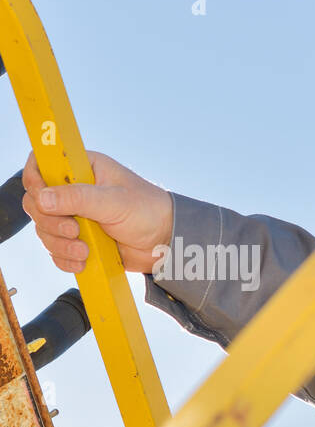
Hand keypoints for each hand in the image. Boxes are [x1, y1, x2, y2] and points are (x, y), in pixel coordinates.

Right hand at [21, 150, 172, 273]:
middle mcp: (73, 191)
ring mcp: (74, 217)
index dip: (35, 181)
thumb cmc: (147, 212)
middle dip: (50, 221)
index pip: (40, 165)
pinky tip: (83, 261)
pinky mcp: (78, 240)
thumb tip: (42, 198)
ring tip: (84, 251)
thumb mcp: (114, 201)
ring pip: (44, 229)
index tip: (44, 199)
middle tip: (75, 232)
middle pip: (36, 203)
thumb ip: (78, 197)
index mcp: (81, 168)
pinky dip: (64, 258)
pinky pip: (56, 250)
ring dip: (59, 244)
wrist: (166, 243)